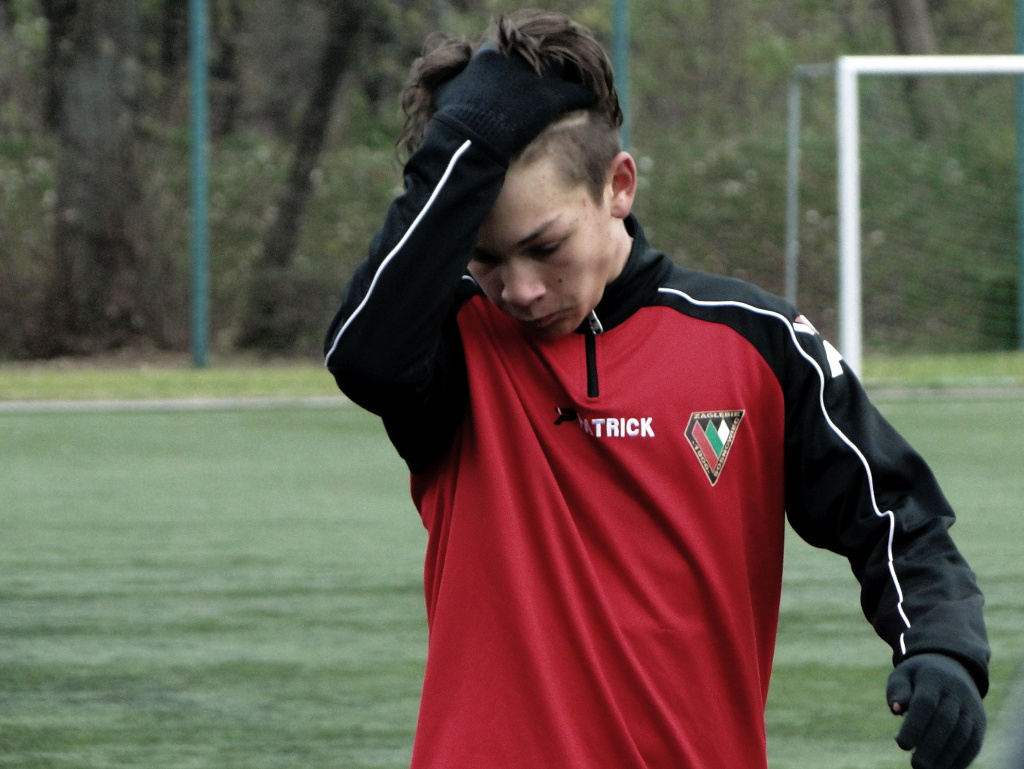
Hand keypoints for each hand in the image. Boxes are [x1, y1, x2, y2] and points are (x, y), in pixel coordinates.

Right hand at [432, 44, 596, 160]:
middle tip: (553, 81)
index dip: (520, 65)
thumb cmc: (453, 122)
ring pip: (564, 69)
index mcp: (490, 57)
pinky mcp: (552, 97)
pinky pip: (579, 92)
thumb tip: (447, 78)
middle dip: (547, 69)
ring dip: (570, 79)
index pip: (512, 50)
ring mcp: (536, 78)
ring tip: (576, 89)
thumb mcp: (444, 93)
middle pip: (541, 56)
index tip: (524, 76)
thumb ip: (449, 80)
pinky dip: (586, 97)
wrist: (471, 140)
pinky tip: (590, 104)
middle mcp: (517, 61)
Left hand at [887, 653, 984, 768]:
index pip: (925, 703)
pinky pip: (974, 743)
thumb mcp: (904, 675)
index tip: (901, 744)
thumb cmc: (918, 677)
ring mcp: (971, 707)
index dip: (914, 725)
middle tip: (916, 765)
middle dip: (931, 746)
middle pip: (946, 721)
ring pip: (963, 734)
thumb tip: (895, 709)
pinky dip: (962, 759)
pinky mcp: (980, 722)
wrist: (952, 667)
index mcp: (934, 677)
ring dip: (947, 756)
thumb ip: (898, 691)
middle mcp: (956, 692)